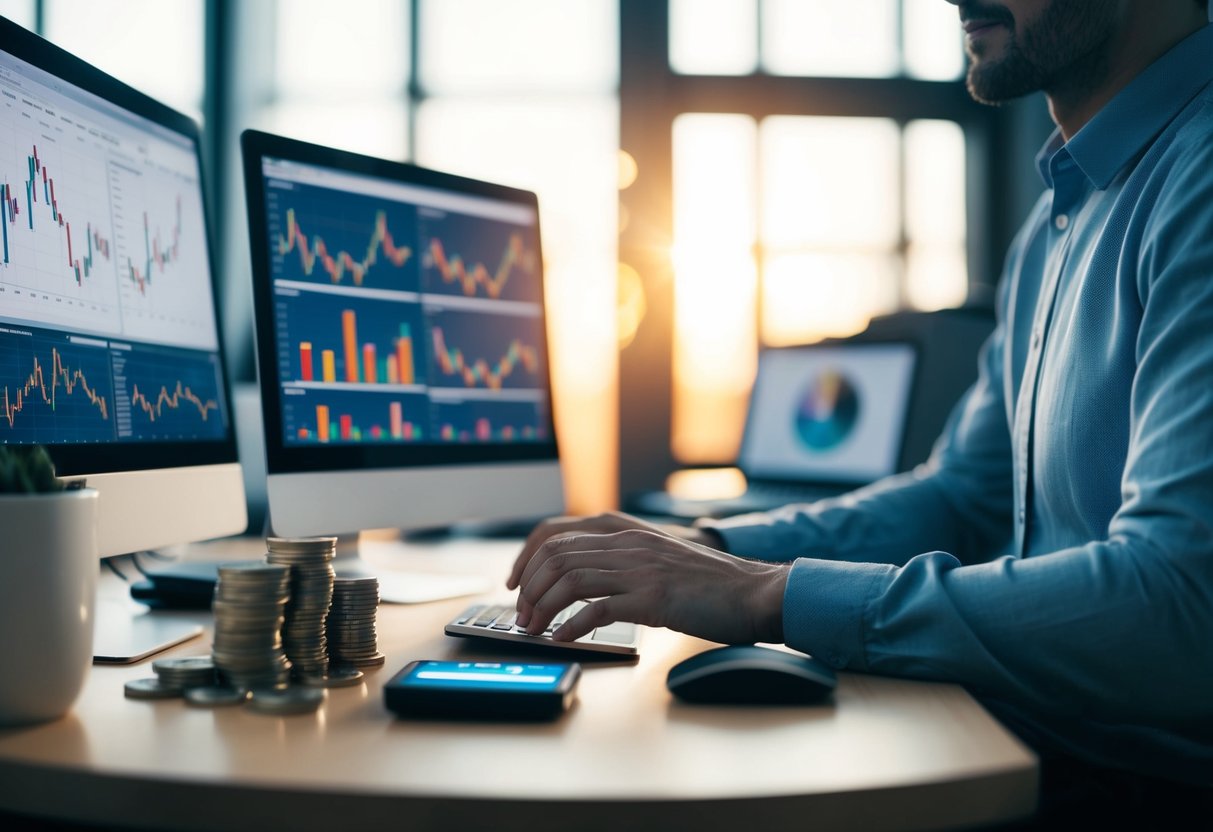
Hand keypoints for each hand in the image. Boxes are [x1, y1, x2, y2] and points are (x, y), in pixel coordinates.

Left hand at [509, 519, 789, 645]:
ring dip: (543, 608)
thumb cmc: (708, 584)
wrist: (754, 592)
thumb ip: (623, 560)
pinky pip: (598, 610)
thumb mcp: (658, 559)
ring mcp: (640, 568)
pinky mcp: (653, 598)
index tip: (516, 584)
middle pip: (556, 556)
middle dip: (529, 588)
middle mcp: (629, 542)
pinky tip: (563, 639)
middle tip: (521, 617)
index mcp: (626, 531)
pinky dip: (572, 627)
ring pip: (570, 580)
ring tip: (535, 630)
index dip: (526, 558)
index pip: (556, 532)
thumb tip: (581, 581)